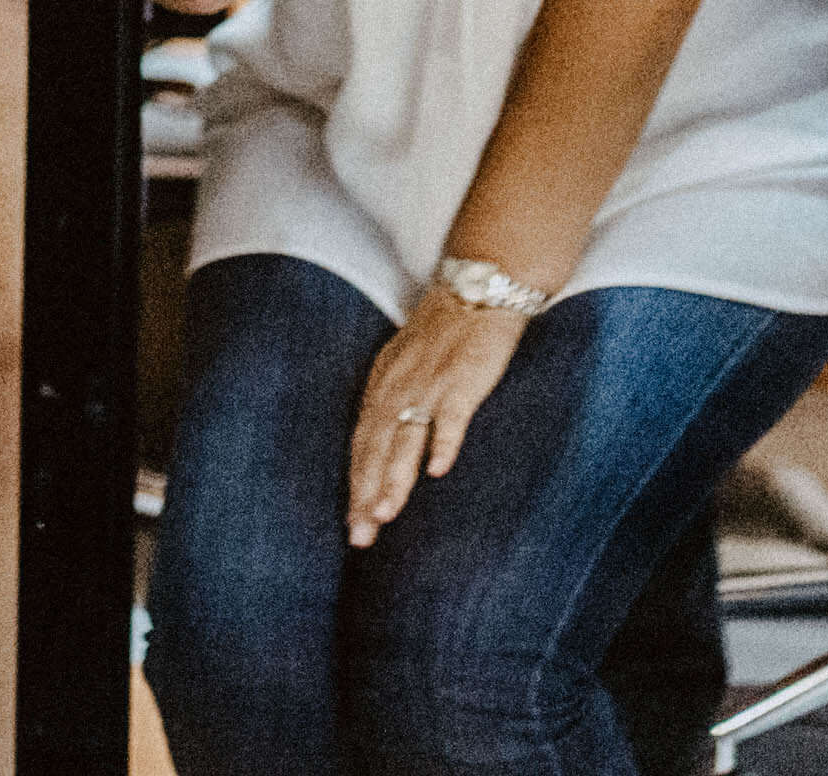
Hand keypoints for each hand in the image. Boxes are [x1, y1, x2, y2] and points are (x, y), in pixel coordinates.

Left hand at [342, 295, 528, 547]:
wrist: (475, 290)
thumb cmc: (442, 334)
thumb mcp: (404, 366)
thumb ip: (394, 404)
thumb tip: (385, 449)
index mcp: (382, 387)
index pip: (361, 444)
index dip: (355, 485)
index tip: (352, 524)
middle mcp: (397, 388)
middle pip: (375, 449)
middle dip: (365, 494)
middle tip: (360, 536)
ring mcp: (429, 386)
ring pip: (405, 439)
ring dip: (394, 478)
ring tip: (385, 514)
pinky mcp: (461, 382)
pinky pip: (450, 418)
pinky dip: (443, 443)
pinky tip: (438, 471)